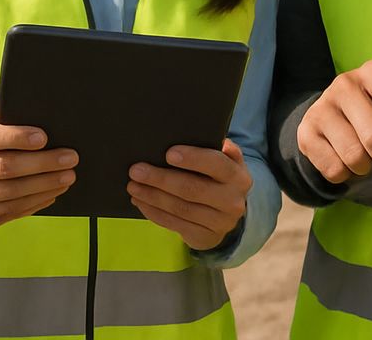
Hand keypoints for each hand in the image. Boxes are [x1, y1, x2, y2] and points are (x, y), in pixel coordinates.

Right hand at [0, 109, 77, 232]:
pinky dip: (37, 201)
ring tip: (68, 176)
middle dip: (43, 163)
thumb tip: (47, 114)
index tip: (44, 137)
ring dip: (45, 185)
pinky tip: (53, 192)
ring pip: (12, 193)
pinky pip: (11, 211)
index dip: (17, 137)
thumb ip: (10, 117)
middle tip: (70, 158)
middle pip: (5, 167)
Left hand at [127, 139, 252, 250]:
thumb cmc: (219, 178)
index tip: (169, 153)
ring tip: (133, 186)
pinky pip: (175, 224)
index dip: (193, 158)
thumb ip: (213, 149)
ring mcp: (220, 223)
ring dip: (152, 196)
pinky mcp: (205, 237)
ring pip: (181, 208)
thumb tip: (187, 133)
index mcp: (238, 176)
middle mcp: (233, 200)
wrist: (228, 213)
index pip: (217, 164)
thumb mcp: (224, 162)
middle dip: (161, 178)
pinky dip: (154, 212)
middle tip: (136, 170)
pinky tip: (140, 202)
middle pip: (193, 189)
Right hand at [296, 60, 371, 183]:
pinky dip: (345, 175)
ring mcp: (321, 107)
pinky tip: (345, 160)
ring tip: (366, 157)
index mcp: (371, 72)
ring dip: (365, 167)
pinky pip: (334, 170)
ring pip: (354, 157)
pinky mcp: (305, 132)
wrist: (333, 118)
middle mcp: (344, 84)